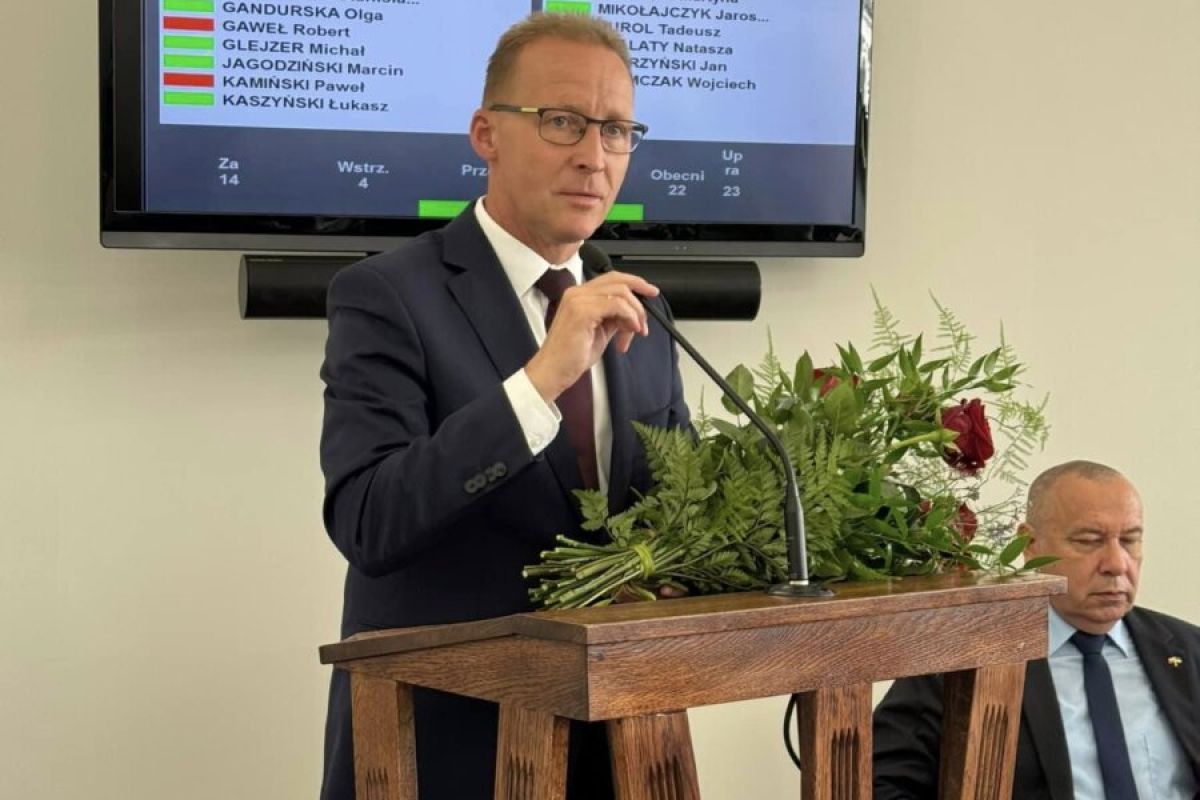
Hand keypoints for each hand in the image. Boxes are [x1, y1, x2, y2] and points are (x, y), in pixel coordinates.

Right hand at [525, 270, 658, 402]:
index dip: (635, 283)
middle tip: (645, 320)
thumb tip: (632, 315)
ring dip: (635, 313)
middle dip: (639, 298)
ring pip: (620, 292)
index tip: (650, 293)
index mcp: (579, 296)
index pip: (612, 279)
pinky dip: (629, 317)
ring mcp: (578, 300)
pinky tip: (630, 331)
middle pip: (618, 281)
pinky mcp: (582, 311)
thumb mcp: (600, 333)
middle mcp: (577, 293)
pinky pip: (617, 305)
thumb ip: (614, 319)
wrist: (554, 371)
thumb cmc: (571, 356)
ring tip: (635, 332)